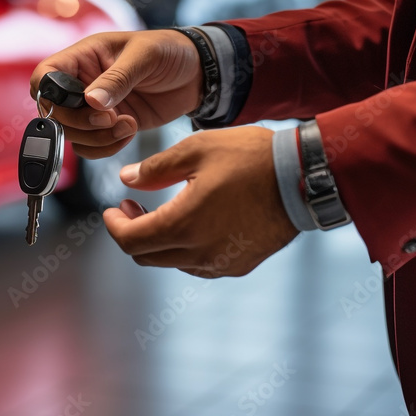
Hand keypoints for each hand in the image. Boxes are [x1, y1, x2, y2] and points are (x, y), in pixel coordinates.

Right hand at [30, 30, 202, 158]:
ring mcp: (93, 108)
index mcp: (83, 56)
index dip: (51, 95)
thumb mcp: (145, 56)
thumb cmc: (169, 51)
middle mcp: (81, 83)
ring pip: (72, 135)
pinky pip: (91, 148)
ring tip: (128, 124)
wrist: (196, 74)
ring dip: (98, 138)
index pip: (44, 76)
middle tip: (111, 118)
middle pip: (54, 113)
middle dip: (81, 123)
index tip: (82, 103)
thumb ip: (118, 78)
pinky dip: (107, 148)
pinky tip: (130, 132)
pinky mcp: (108, 128)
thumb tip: (90, 101)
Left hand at [105, 127, 296, 277]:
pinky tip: (190, 222)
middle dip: (131, 231)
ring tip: (161, 210)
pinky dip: (184, 248)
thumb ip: (156, 168)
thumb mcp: (196, 150)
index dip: (113, 226)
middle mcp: (200, 253)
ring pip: (171, 262)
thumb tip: (127, 179)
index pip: (130, 240)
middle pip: (146, 255)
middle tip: (131, 205)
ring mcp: (221, 264)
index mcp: (183, 225)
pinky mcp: (239, 265)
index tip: (112, 208)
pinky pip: (198, 265)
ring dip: (157, 241)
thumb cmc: (251, 158)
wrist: (304, 177)